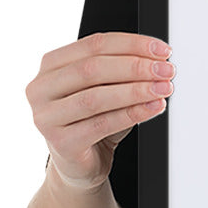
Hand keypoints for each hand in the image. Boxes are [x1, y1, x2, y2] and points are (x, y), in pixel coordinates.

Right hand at [26, 32, 175, 191]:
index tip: (162, 50)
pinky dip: (132, 114)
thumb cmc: (93, 120)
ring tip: (164, 89)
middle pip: (93, 69)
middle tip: (166, 70)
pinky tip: (153, 108)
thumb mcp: (107, 89)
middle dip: (136, 67)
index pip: (94, 44)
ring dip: (136, 91)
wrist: (81, 163)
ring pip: (96, 97)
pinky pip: (101, 125)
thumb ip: (123, 72)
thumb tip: (158, 61)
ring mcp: (46, 117)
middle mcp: (41, 88)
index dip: (132, 44)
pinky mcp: (60, 144)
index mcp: (51, 65)